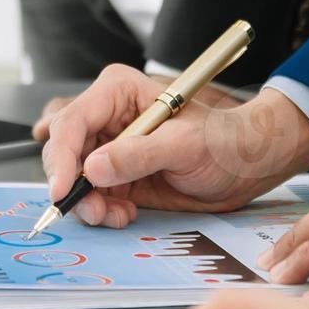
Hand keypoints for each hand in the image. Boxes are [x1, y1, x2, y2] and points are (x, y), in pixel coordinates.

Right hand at [33, 65, 308, 226]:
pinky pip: (90, 195)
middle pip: (63, 150)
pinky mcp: (115, 175)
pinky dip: (100, 210)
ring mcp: (109, 148)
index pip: (73, 121)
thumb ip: (138, 155)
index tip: (63, 190)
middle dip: (71, 184)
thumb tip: (93, 168)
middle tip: (93, 209)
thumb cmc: (225, 141)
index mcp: (119, 92)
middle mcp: (107, 118)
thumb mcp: (185, 146)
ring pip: (72, 177)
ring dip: (87, 203)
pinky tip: (124, 214)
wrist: (246, 166)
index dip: (62, 157)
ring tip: (116, 215)